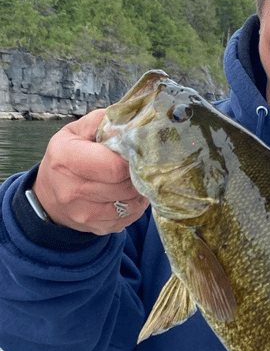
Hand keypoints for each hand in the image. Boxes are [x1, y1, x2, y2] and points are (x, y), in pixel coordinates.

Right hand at [33, 108, 148, 234]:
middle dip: (137, 176)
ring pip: (131, 204)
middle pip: (125, 186)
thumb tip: (131, 124)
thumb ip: (102, 122)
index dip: (132, 160)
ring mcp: (83, 213)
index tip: (136, 154)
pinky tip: (128, 195)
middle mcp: (72, 190)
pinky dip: (135, 207)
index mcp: (66, 159)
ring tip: (134, 180)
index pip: (114, 166)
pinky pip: (129, 219)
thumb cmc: (67, 157)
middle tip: (139, 167)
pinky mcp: (95, 228)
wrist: (48, 195)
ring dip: (139, 192)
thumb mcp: (76, 132)